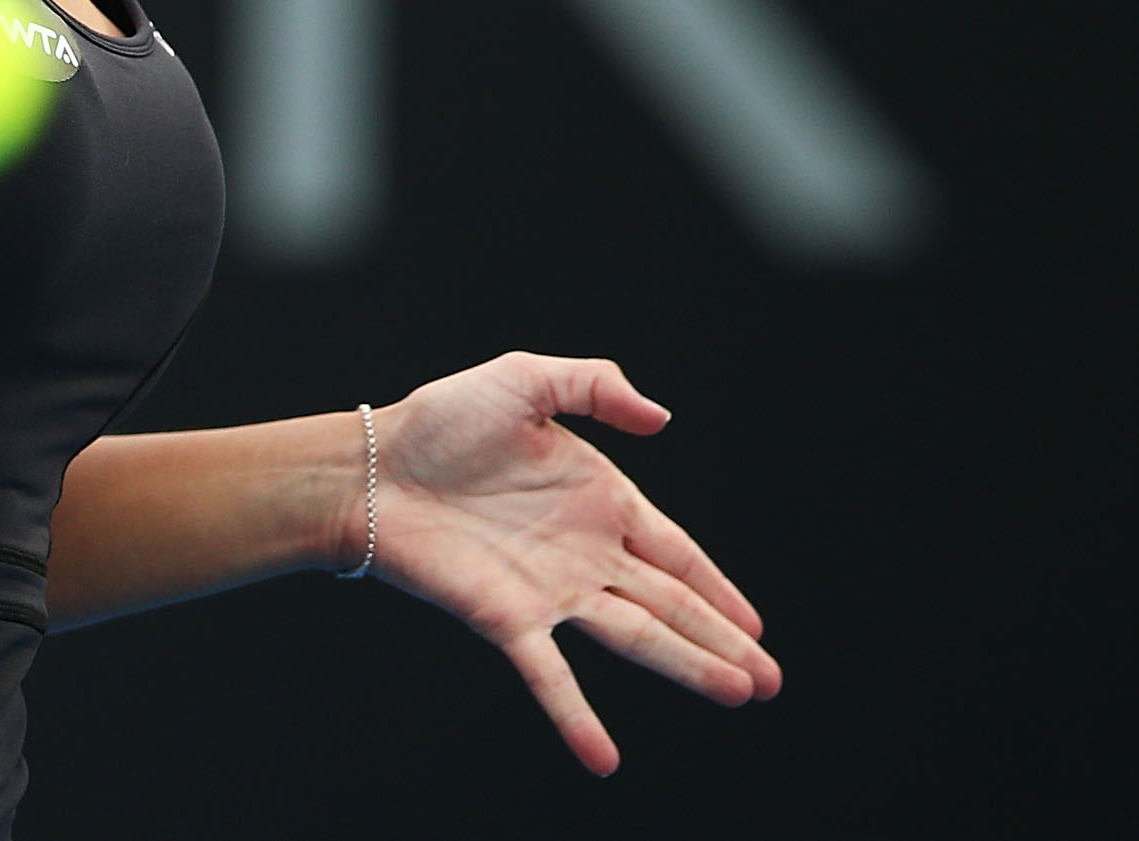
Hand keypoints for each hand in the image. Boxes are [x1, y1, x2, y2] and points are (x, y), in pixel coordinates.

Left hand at [360, 353, 780, 775]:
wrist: (370, 464)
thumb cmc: (439, 420)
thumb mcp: (525, 379)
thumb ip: (595, 385)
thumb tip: (662, 417)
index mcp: (598, 501)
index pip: (676, 552)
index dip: (719, 589)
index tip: (758, 628)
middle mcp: (583, 554)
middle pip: (669, 605)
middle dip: (722, 641)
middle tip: (768, 683)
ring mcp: (549, 591)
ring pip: (633, 638)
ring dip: (684, 668)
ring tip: (734, 694)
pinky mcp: (506, 618)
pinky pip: (550, 675)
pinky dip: (576, 717)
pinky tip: (602, 758)